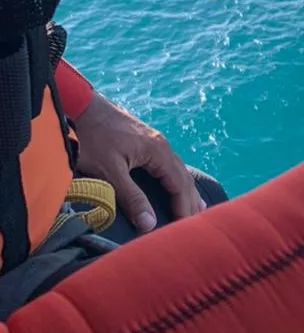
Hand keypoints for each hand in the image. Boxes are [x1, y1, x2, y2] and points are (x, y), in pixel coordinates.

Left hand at [72, 92, 204, 231]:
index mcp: (158, 152)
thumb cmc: (93, 137)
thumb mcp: (110, 171)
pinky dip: (175, 179)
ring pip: (177, 169)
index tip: (185, 228)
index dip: (184, 207)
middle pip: (183, 177)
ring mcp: (154, 140)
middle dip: (190, 200)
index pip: (179, 185)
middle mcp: (161, 145)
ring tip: (195, 207)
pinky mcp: (144, 140)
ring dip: (185, 189)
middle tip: (194, 223)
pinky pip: (168, 163)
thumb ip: (131, 197)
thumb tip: (150, 225)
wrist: (79, 105)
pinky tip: (174, 184)